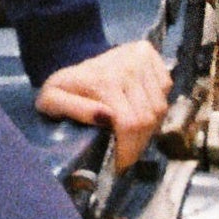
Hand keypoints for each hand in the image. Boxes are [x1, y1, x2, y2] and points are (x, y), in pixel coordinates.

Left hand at [35, 36, 173, 170]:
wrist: (71, 55)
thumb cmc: (64, 86)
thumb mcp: (52, 100)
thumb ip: (73, 109)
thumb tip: (104, 117)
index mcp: (105, 80)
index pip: (130, 123)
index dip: (128, 149)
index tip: (120, 165)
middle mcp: (128, 65)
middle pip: (148, 118)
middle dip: (139, 143)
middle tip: (126, 154)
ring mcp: (141, 58)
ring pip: (161, 107)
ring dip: (149, 127)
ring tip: (132, 133)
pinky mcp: (150, 54)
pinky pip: (166, 89)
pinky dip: (156, 105)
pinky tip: (139, 109)